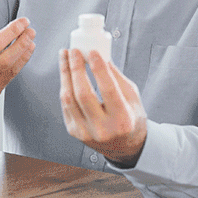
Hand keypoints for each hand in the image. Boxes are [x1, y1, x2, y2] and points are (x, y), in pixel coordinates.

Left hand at [59, 48, 146, 166]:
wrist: (124, 146)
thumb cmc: (130, 118)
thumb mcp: (132, 97)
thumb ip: (116, 77)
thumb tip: (100, 56)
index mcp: (122, 120)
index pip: (108, 90)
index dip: (99, 69)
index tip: (93, 52)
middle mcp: (103, 129)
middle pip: (83, 94)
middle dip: (76, 68)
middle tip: (74, 51)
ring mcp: (86, 132)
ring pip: (69, 98)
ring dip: (65, 74)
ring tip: (65, 57)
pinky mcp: (74, 132)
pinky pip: (66, 105)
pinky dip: (65, 86)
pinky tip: (66, 73)